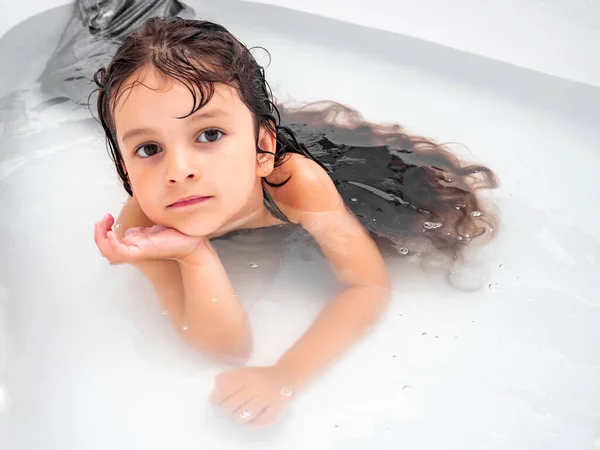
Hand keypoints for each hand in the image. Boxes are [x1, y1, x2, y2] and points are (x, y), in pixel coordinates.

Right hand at [94, 213, 212, 264]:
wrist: (193, 242)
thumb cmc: (177, 234)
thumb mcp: (154, 226)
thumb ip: (142, 225)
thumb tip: (133, 218)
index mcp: (135, 242)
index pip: (110, 243)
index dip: (102, 231)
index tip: (107, 216)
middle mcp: (134, 247)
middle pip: (106, 250)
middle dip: (98, 234)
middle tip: (101, 221)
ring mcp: (137, 250)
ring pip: (110, 253)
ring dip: (101, 238)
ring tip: (103, 224)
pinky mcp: (143, 251)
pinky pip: (121, 252)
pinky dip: (112, 244)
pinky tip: (112, 233)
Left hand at [209, 365, 297, 427]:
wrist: (286, 376)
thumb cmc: (261, 375)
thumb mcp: (244, 370)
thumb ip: (228, 377)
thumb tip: (215, 388)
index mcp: (248, 376)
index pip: (225, 391)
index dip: (216, 398)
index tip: (214, 400)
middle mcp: (257, 387)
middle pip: (231, 405)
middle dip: (224, 409)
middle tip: (225, 408)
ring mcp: (267, 399)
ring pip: (243, 416)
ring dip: (236, 416)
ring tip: (237, 412)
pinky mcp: (276, 410)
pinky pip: (258, 422)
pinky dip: (251, 423)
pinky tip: (250, 418)